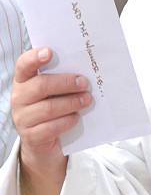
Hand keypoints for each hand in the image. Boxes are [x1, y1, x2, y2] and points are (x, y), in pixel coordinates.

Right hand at [11, 47, 91, 194]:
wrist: (43, 142)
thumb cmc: (53, 106)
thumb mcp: (56, 91)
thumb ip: (63, 77)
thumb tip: (87, 67)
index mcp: (24, 81)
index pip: (23, 65)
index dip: (34, 58)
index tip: (50, 52)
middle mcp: (19, 98)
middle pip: (41, 86)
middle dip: (66, 83)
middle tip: (85, 83)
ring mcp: (23, 118)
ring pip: (48, 108)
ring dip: (71, 103)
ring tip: (87, 100)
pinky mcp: (31, 137)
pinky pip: (50, 128)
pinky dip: (67, 121)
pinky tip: (76, 118)